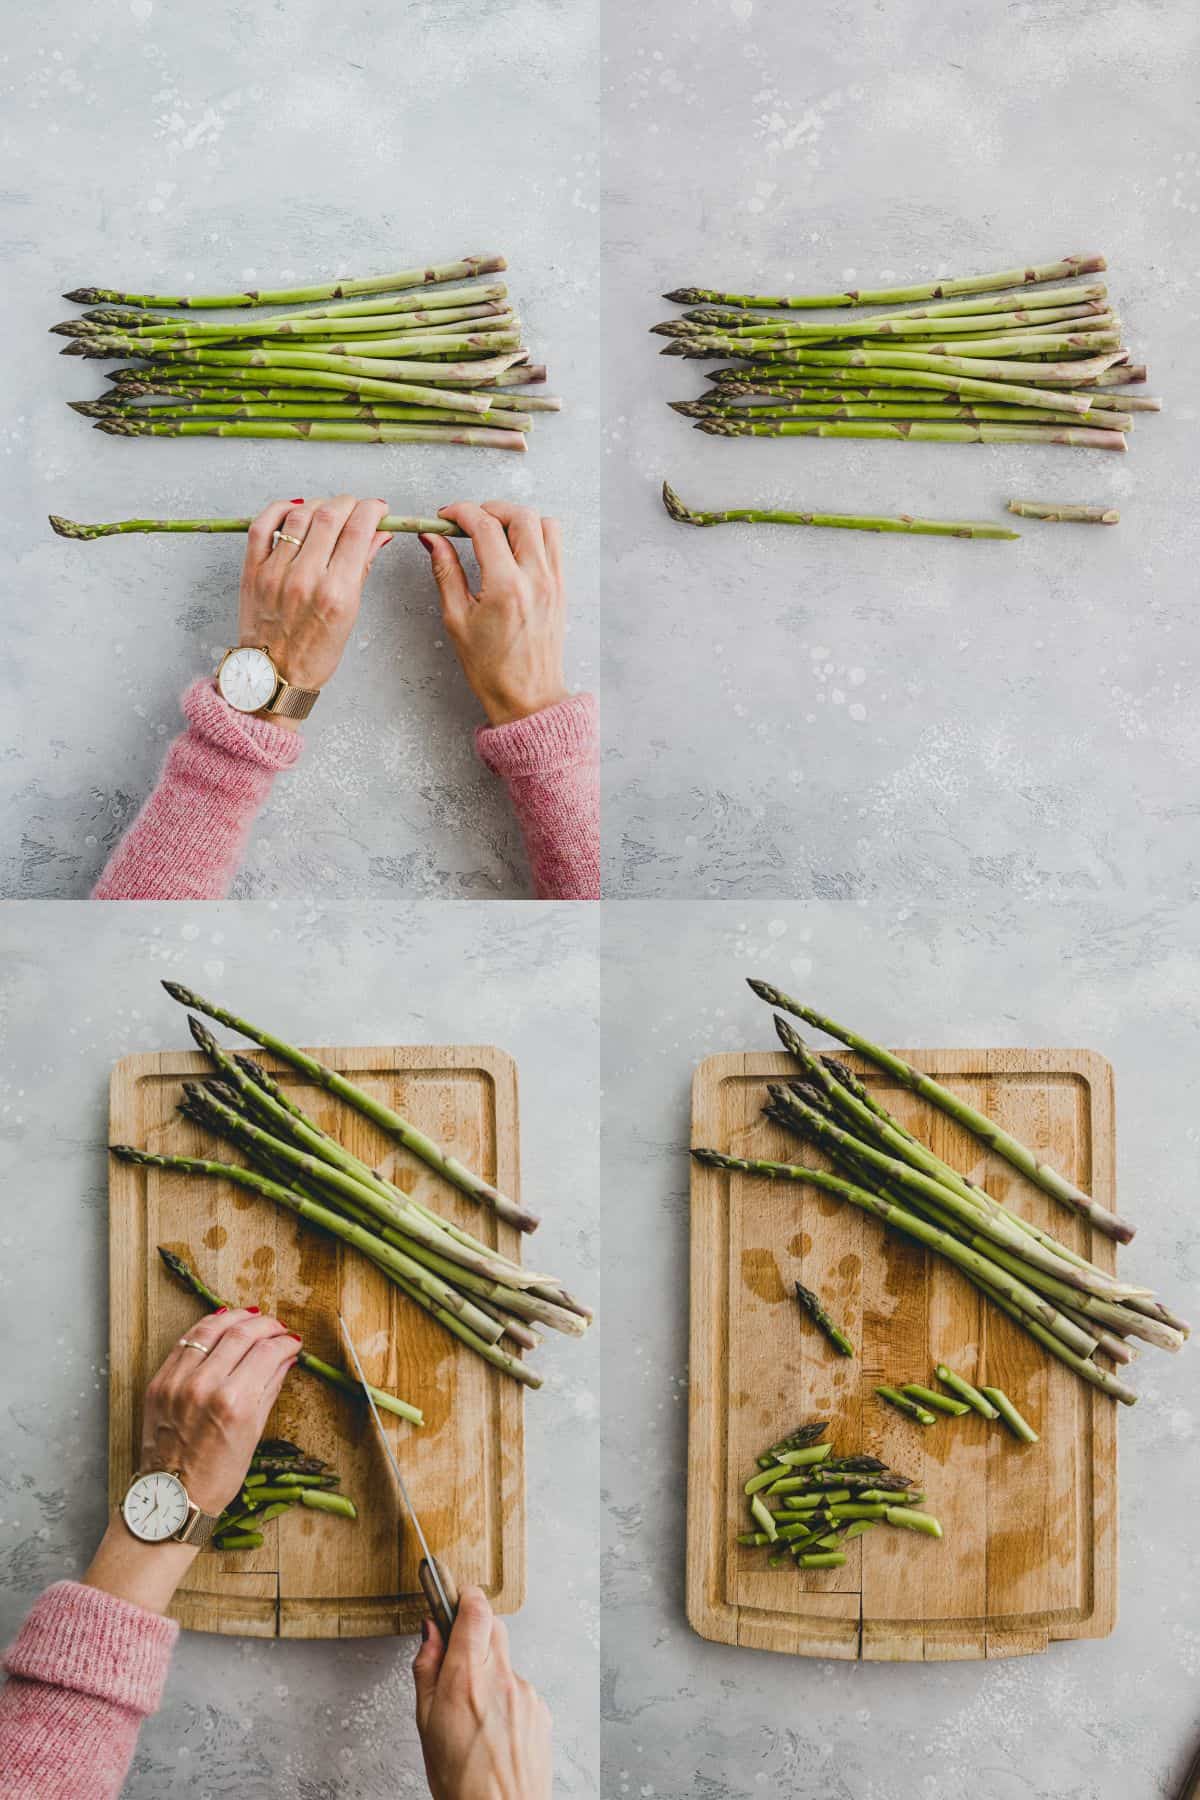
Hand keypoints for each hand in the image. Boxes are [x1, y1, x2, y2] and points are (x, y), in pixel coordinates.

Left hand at [138, 1306, 301, 1513]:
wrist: (172, 1497)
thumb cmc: (218, 1475)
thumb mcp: (254, 1433)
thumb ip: (269, 1388)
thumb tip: (286, 1357)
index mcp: (234, 1403)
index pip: (267, 1352)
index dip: (285, 1342)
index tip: (293, 1341)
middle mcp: (204, 1386)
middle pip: (241, 1334)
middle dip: (266, 1325)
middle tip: (278, 1327)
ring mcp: (177, 1382)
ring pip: (210, 1329)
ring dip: (235, 1318)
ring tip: (251, 1317)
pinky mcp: (159, 1382)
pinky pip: (185, 1342)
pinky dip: (205, 1328)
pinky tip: (220, 1324)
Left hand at [237, 495, 392, 725]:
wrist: (274, 676)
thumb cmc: (315, 653)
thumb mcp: (350, 615)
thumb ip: (362, 568)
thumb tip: (378, 534)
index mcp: (336, 593)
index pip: (358, 530)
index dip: (371, 510)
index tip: (377, 508)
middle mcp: (305, 578)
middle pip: (330, 515)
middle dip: (349, 503)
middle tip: (355, 508)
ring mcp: (275, 572)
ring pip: (299, 514)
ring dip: (319, 504)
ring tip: (327, 512)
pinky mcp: (252, 570)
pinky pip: (262, 525)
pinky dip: (279, 509)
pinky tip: (293, 511)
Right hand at [412, 1586, 551, 1799]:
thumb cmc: (459, 1780)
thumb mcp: (426, 1724)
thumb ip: (427, 1669)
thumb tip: (430, 1632)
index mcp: (466, 1678)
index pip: (475, 1610)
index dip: (464, 1597)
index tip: (454, 1598)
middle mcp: (501, 1678)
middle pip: (494, 1627)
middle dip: (475, 1631)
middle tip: (458, 1657)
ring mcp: (526, 1693)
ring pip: (506, 1660)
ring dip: (490, 1671)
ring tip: (474, 1713)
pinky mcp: (541, 1709)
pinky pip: (520, 1688)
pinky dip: (506, 1697)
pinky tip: (494, 1728)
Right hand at [421, 501, 567, 725]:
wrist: (528, 698)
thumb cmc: (491, 669)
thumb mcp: (457, 619)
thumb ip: (446, 572)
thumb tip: (433, 539)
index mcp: (506, 587)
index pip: (485, 526)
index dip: (460, 513)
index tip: (445, 517)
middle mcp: (536, 579)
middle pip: (520, 515)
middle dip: (489, 509)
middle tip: (468, 521)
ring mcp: (554, 582)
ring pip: (544, 524)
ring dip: (517, 519)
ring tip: (494, 532)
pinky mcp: (561, 588)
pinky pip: (555, 544)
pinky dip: (535, 535)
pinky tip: (515, 549)